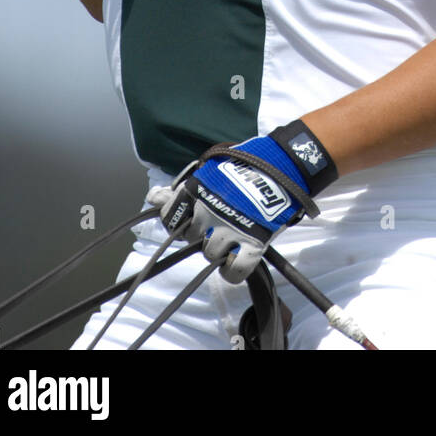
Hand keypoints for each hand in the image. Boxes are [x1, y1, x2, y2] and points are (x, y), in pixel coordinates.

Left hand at [150, 131, 331, 284]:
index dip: (178, 219)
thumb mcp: (210, 170)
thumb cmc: (245, 163)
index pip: (169, 217)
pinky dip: (233, 270)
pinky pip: (234, 272)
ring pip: (210, 255)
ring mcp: (229, 230)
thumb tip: (153, 197)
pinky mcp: (252, 244)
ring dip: (219, 249)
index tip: (190, 216)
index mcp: (197, 192)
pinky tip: (237, 258)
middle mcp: (208, 213)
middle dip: (200, 233)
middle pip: (190, 238)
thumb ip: (182, 188)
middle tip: (215, 223)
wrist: (282, 164)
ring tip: (232, 235)